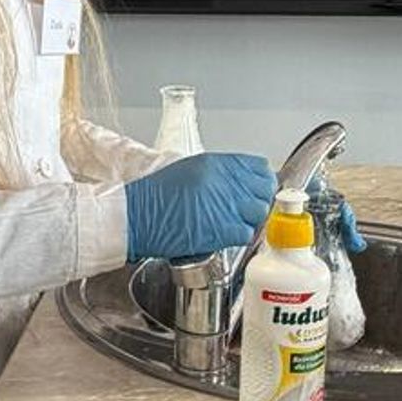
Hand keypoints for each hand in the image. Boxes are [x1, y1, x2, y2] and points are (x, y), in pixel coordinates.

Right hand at [126, 152, 275, 264]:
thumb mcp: (189, 171)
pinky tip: (223, 235)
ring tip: (232, 224)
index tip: (259, 190)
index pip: (260, 167)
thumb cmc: (154, 197)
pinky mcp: (223, 228)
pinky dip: (238, 237)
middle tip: (246, 211)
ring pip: (259, 213)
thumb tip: (239, 186)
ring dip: (249, 221)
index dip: (262, 181)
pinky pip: (246, 233)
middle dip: (259, 202)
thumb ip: (217, 176)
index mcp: (217, 163)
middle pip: (264, 191)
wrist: (137, 217)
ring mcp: (226, 204)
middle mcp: (225, 180)